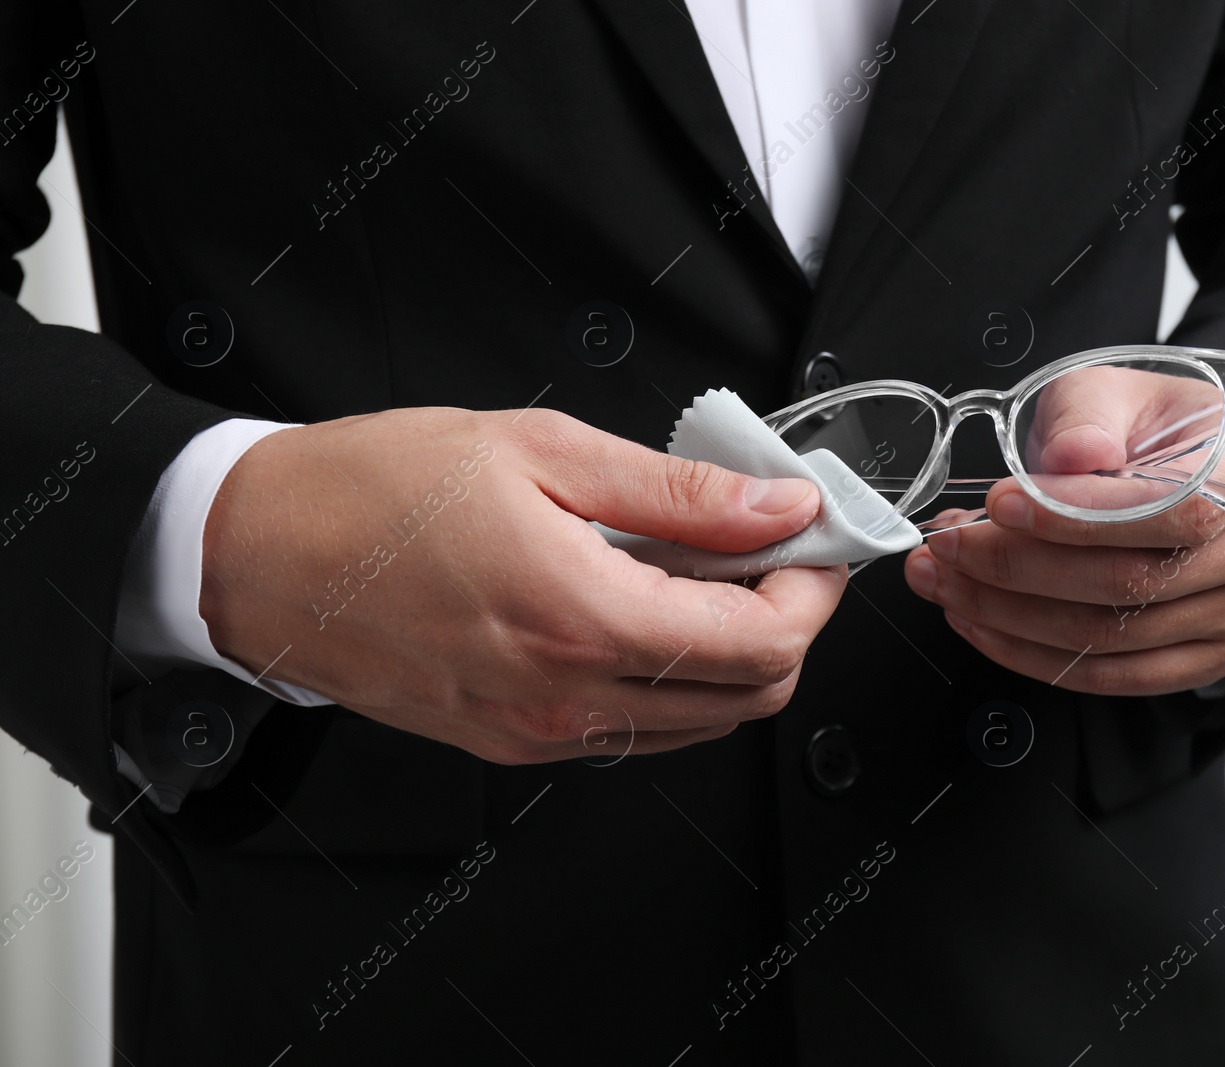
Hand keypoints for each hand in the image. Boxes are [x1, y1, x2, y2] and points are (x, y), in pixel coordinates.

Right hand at [200, 407, 845, 762]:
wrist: (257, 556)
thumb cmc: (375, 492)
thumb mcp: (540, 452)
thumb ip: (678, 493)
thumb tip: (776, 508)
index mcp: (582, 618)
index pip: (764, 642)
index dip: (811, 589)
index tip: (809, 539)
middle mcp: (566, 699)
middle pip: (749, 695)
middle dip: (786, 622)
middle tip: (766, 549)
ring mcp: (540, 735)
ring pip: (699, 723)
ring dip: (729, 652)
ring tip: (697, 569)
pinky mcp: (513, 744)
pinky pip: (634, 728)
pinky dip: (668, 675)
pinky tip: (638, 606)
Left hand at [902, 370, 1224, 695]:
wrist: (1184, 461)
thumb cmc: (1150, 424)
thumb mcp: (1113, 389)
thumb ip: (1087, 416)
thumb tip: (1069, 460)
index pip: (1177, 507)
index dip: (1079, 517)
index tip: (999, 505)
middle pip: (1136, 582)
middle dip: (1018, 567)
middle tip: (946, 545)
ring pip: (1113, 635)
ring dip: (1008, 613)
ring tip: (945, 577)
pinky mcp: (1209, 655)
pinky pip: (1114, 675)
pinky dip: (1032, 654)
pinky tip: (979, 621)